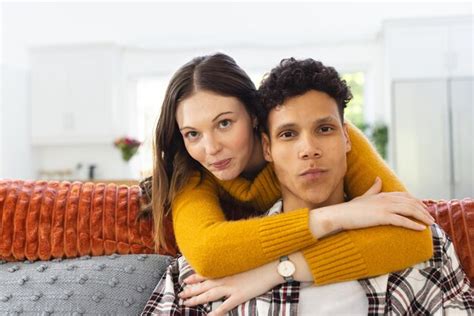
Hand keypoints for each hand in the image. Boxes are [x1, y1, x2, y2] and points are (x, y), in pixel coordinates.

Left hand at [178, 262, 280, 315]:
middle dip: (191, 291)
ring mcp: (232, 287)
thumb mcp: (243, 260)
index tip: (185, 280)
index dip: (195, 277)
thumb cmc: (260, 261)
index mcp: (227, 269)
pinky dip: (216, 312)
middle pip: (204, 285)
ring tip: (186, 303)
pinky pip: (225, 306)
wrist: (272, 265)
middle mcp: (226, 278)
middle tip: (180, 295)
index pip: (207, 273)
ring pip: (209, 294)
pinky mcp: (240, 296)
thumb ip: (233, 265)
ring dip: (197, 299)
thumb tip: (227, 267)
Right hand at [311, 177, 434, 237]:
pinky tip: (421, 229)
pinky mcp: (382, 217)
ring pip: (409, 210)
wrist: (340, 215)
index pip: (405, 196)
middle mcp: (385, 199)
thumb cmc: (350, 208)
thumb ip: (373, 189)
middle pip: (410, 202)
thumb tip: (379, 179)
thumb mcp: (363, 196)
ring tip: (430, 223)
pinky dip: (413, 224)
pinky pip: (402, 220)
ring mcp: (384, 207)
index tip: (424, 208)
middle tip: (431, 218)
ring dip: (422, 217)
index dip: (416, 201)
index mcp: (382, 194)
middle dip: (423, 210)